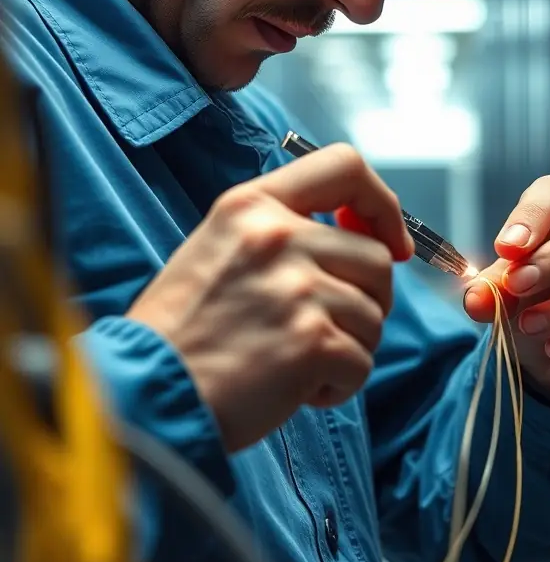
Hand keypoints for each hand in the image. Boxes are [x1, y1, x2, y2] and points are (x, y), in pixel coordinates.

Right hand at [128, 145, 413, 451]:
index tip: (391, 241)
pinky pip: (362, 362)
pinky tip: (294, 389)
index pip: (344, 167)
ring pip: (374, 315)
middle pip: (375, 257)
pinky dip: (338, 385)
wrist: (147, 394)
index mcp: (252, 205)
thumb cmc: (182, 330)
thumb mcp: (219, 246)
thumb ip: (283, 230)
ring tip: (295, 362)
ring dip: (347, 346)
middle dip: (368, 299)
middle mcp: (278, 237)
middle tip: (325, 327)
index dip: (382, 204)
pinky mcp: (312, 342)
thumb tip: (363, 232)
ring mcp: (298, 289)